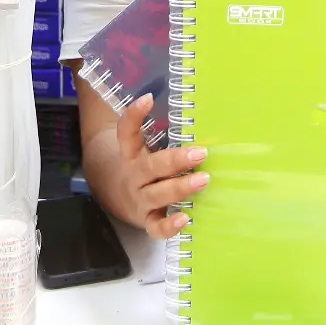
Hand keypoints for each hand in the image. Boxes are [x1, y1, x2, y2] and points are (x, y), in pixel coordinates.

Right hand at [114, 94, 208, 239]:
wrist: (118, 197)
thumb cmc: (144, 165)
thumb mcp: (144, 147)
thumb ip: (163, 132)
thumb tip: (206, 111)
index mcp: (131, 154)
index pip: (126, 132)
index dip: (133, 115)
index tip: (147, 98)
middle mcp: (134, 176)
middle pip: (150, 167)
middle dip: (175, 160)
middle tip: (201, 153)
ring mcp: (139, 199)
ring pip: (157, 194)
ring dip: (180, 187)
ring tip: (203, 180)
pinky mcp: (146, 220)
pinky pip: (156, 226)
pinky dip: (169, 225)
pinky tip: (185, 218)